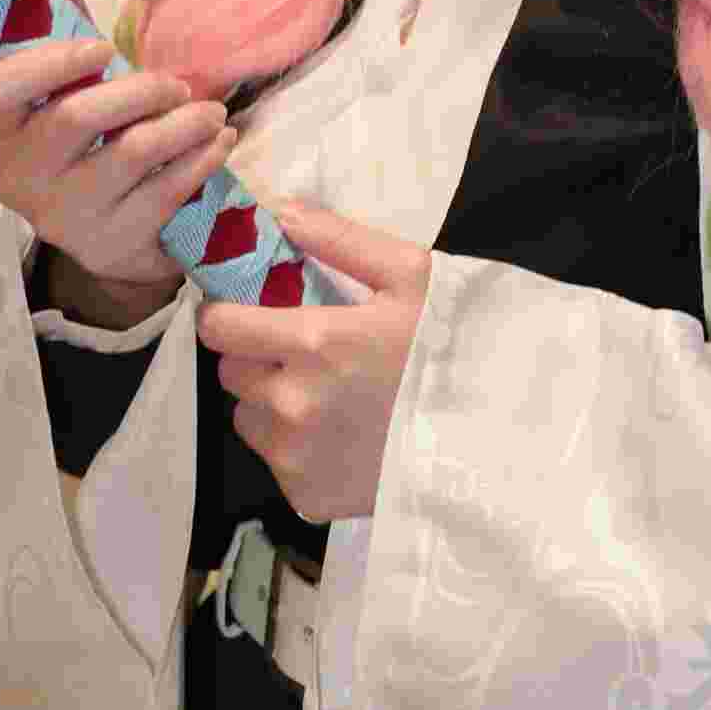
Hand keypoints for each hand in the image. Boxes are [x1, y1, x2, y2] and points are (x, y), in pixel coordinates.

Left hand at [196, 199, 432, 523]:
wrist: (491, 440)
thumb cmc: (451, 349)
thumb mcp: (412, 276)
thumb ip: (339, 240)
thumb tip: (280, 211)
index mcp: (314, 343)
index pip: (219, 327)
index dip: (228, 314)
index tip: (248, 311)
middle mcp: (292, 404)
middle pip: (231, 372)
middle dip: (256, 356)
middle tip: (304, 352)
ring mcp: (296, 457)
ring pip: (248, 418)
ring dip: (271, 403)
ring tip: (326, 396)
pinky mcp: (305, 498)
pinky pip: (275, 461)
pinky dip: (294, 447)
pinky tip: (340, 436)